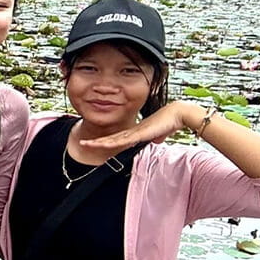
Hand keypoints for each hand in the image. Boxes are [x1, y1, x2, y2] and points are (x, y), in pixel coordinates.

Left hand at [78, 101, 200, 151]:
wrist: (177, 114)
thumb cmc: (170, 122)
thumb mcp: (159, 134)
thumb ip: (156, 137)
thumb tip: (156, 141)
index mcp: (135, 132)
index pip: (116, 138)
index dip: (105, 141)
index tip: (95, 144)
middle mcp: (132, 131)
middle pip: (110, 138)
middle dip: (96, 141)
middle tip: (82, 143)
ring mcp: (134, 132)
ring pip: (112, 139)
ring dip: (98, 142)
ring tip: (85, 144)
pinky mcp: (140, 133)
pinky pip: (123, 140)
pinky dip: (112, 143)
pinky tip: (103, 145)